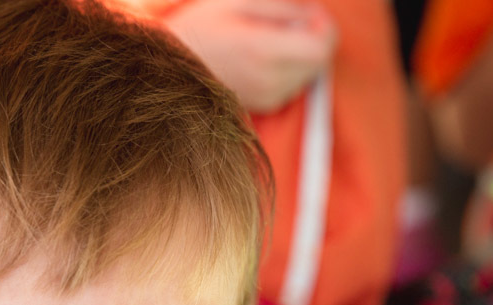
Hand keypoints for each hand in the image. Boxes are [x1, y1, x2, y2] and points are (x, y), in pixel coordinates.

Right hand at [163, 0, 336, 112]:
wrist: (168, 67)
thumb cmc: (202, 27)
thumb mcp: (240, 1)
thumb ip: (284, 8)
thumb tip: (313, 16)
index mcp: (265, 51)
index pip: (322, 48)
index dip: (324, 28)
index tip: (309, 15)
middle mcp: (271, 80)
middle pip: (319, 62)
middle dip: (312, 38)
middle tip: (286, 23)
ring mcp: (267, 97)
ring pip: (307, 74)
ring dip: (299, 54)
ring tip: (268, 39)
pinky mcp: (264, 105)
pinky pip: (292, 84)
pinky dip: (287, 68)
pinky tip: (261, 57)